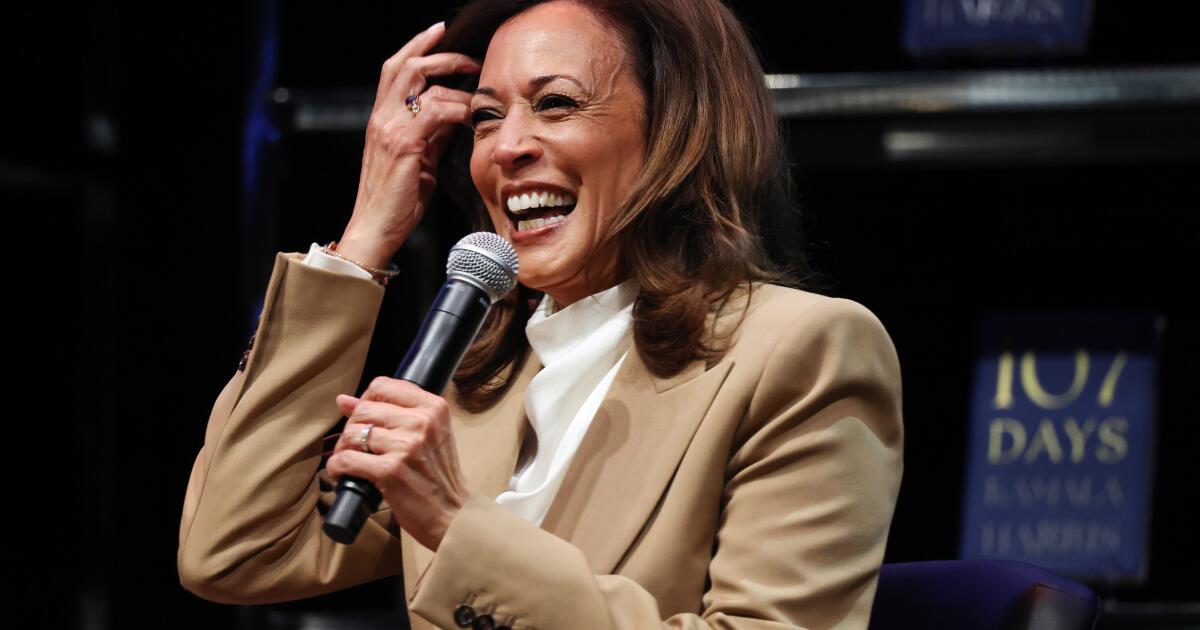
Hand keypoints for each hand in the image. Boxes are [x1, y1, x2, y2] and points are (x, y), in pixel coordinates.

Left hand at [325, 377, 467, 550]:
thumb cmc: (438, 476)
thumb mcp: (427, 436)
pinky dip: (337, 467)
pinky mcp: (389, 471)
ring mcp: (405, 447)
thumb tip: (344, 400)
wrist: (452, 514)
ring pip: (353, 433)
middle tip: (356, 445)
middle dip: (352, 427)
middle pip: (364, 409)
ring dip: (344, 448)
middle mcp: (421, 422)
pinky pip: (346, 460)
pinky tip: (342, 473)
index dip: (366, 400)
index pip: (383, 386)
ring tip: (352, 460)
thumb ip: (391, 414)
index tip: (366, 417)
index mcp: (434, 408)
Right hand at [338, 21, 480, 267]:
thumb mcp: (420, 159)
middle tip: (471, 57)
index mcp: (382, 119)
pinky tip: (473, 117)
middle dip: (440, 53)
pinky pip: (434, 111)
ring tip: (479, 91)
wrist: (375, 229)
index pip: (395, 70)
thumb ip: (433, 134)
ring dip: (455, 82)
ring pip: (421, 81)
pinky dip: (458, 108)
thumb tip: (456, 114)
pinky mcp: (403, 144)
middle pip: (406, 65)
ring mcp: (389, 128)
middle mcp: (381, 117)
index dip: (418, 47)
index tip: (442, 33)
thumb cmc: (398, 200)